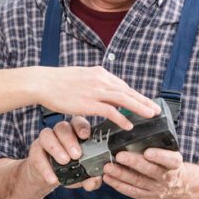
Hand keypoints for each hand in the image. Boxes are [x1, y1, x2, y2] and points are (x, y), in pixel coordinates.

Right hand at [20, 117, 101, 194]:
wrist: (49, 177)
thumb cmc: (70, 169)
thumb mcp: (82, 175)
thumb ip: (90, 178)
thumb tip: (95, 180)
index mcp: (75, 133)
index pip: (78, 122)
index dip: (81, 126)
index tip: (85, 136)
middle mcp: (60, 132)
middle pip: (63, 127)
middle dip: (70, 140)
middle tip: (77, 154)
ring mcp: (45, 140)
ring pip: (47, 135)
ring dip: (56, 148)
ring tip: (65, 162)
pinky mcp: (34, 151)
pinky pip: (38, 155)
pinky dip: (45, 168)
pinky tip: (53, 178)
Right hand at [37, 66, 158, 130]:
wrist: (42, 82)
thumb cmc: (57, 82)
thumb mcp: (79, 77)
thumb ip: (92, 84)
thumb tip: (100, 91)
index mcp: (99, 73)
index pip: (122, 85)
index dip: (135, 95)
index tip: (145, 101)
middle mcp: (100, 79)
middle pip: (127, 91)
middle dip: (143, 100)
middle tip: (156, 109)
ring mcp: (95, 90)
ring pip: (124, 99)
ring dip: (139, 107)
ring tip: (151, 115)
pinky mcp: (88, 102)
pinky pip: (110, 111)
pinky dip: (122, 118)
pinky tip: (129, 125)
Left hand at [102, 148, 185, 198]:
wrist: (175, 184)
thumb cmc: (166, 162)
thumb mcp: (169, 151)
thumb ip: (158, 142)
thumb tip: (142, 126)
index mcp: (174, 163)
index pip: (170, 160)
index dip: (159, 156)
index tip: (147, 152)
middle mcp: (167, 177)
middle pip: (150, 170)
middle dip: (134, 163)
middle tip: (119, 156)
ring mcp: (157, 189)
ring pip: (138, 181)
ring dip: (121, 174)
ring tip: (108, 167)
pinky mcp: (147, 196)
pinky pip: (132, 191)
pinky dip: (119, 185)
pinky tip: (108, 178)